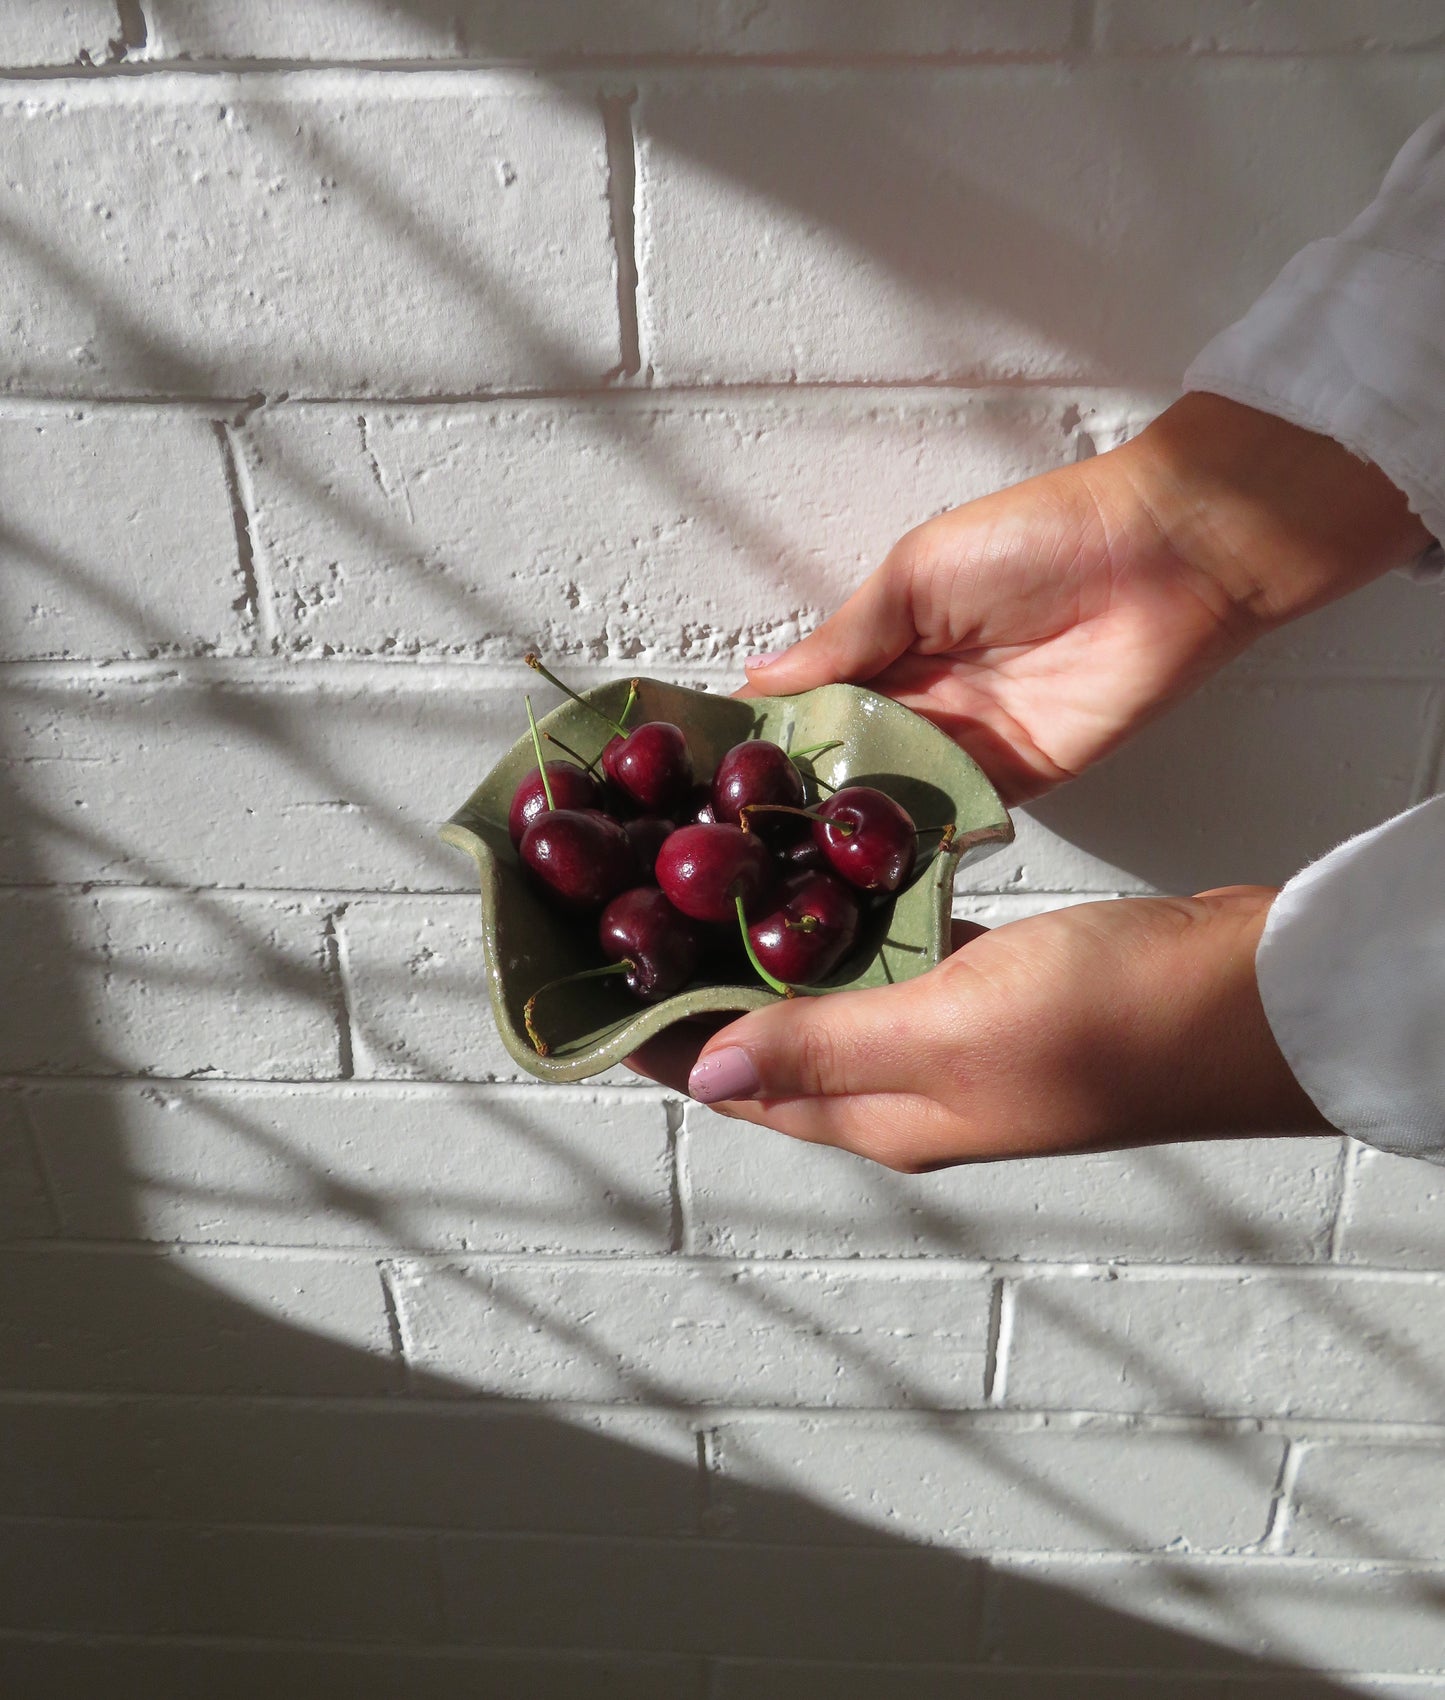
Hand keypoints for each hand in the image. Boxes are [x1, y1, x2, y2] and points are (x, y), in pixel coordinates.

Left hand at [627, 887, 1328, 1168]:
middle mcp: (905, 1090)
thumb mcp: (949, 1031)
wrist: (1252, 1001)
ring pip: (828, 996)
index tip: (588, 980)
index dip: (655, 1037)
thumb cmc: (1114, 1024)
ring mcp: (952, 1042)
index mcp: (882, 1117)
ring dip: (767, 948)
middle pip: (768, 1040)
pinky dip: (849, 923)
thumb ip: (824, 1046)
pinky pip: (892, 960)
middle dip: (698, 985)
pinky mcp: (994, 994)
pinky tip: (828, 876)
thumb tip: (700, 1070)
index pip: (731, 1082)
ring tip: (705, 879)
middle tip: (634, 906)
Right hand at [745, 394, 1429, 803]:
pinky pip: (954, 816)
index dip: (771, 732)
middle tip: (740, 836)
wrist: (1168, 557)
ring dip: (851, 820)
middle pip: (849, 753)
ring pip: (893, 792)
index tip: (714, 774)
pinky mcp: (1018, 781)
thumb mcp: (915, 575)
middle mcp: (925, 696)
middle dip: (802, 789)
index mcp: (893, 639)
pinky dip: (914, 838)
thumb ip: (843, 640)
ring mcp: (970, 743)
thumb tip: (758, 682)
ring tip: (784, 860)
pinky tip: (863, 865)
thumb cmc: (1039, 538)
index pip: (816, 697)